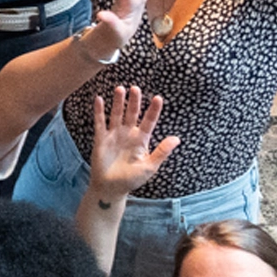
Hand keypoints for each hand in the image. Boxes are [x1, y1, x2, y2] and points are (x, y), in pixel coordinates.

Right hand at [86, 81, 180, 201]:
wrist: (111, 188)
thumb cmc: (131, 179)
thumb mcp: (149, 167)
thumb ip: (161, 152)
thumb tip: (177, 139)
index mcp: (141, 140)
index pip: (149, 121)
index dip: (153, 110)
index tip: (158, 98)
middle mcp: (128, 134)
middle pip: (132, 113)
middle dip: (134, 101)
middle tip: (136, 88)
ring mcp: (114, 135)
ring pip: (117, 114)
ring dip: (118, 102)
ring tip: (120, 89)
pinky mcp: (101, 139)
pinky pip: (100, 123)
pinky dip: (99, 111)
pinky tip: (99, 100)